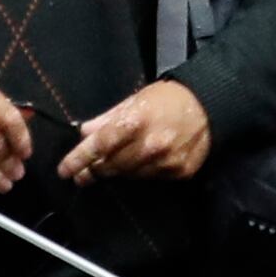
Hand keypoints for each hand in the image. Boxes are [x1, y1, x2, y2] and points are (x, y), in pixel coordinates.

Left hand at [60, 78, 206, 184]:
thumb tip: (84, 133)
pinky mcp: (179, 172)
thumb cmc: (169, 99)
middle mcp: (150, 145)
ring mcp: (165, 161)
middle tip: (81, 175)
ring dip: (116, 171)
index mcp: (136, 122)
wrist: (210, 106)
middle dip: (93, 170)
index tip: (65, 170)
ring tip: (108, 167)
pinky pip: (150, 177)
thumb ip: (108, 118)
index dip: (79, 159)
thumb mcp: (135, 100)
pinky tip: (140, 162)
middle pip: (111, 165)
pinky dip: (140, 172)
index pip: (99, 146)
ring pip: (129, 175)